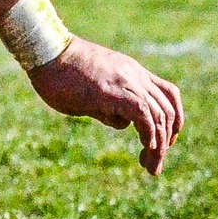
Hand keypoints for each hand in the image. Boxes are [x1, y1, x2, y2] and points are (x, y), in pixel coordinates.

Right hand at [29, 37, 184, 174]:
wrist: (45, 51)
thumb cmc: (60, 71)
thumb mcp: (93, 89)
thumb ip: (109, 103)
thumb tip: (121, 122)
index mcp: (131, 71)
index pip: (168, 95)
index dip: (172, 122)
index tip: (163, 144)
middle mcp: (135, 75)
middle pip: (168, 110)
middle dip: (166, 142)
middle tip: (154, 165)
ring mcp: (126, 81)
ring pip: (160, 116)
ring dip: (159, 146)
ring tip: (150, 166)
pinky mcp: (113, 91)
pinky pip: (144, 115)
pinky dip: (149, 134)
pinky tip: (145, 149)